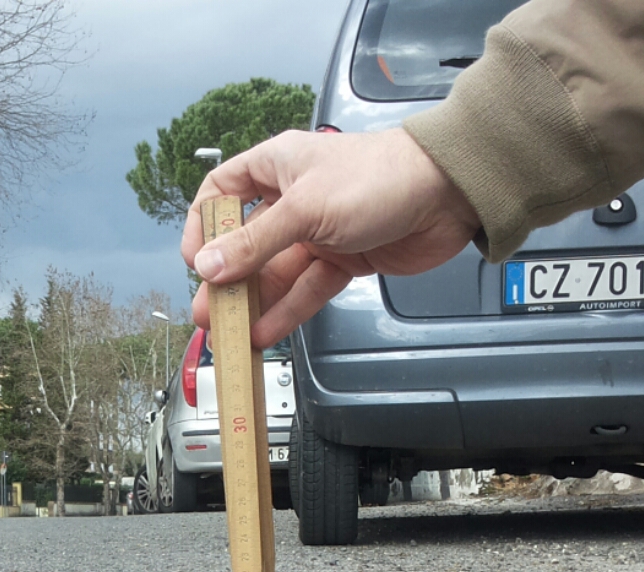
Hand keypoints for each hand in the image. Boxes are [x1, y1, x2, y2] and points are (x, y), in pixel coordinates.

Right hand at [181, 127, 481, 345]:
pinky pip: (305, 288)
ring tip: (229, 333)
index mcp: (277, 167)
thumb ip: (255, 242)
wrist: (447, 194)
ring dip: (253, 302)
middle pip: (246, 242)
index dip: (203, 225)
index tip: (197, 259)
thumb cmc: (380, 177)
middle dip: (226, 278)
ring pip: (275, 272)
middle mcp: (293, 198)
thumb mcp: (305, 208)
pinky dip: (287, 311)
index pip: (222, 193)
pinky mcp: (343, 259)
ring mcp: (318, 231)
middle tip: (208, 311)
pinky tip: (266, 331)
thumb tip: (209, 266)